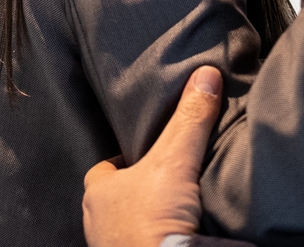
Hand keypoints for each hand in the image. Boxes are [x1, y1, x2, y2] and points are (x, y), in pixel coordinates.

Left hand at [82, 65, 223, 246]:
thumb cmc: (152, 221)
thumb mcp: (175, 161)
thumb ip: (191, 120)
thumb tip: (206, 74)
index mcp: (97, 193)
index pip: (105, 168)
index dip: (127, 160)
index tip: (151, 155)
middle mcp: (97, 223)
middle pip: (119, 197)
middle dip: (139, 192)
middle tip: (167, 183)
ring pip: (127, 225)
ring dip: (146, 219)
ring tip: (174, 210)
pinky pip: (140, 245)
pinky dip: (155, 240)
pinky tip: (176, 235)